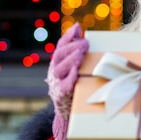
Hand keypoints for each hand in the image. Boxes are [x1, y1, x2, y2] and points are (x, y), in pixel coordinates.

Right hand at [46, 22, 88, 139]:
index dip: (68, 37)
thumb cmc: (76, 85)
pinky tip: (75, 72)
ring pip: (59, 69)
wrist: (69, 112)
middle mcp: (54, 71)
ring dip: (69, 60)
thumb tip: (77, 27)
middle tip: (85, 43)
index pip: (61, 46)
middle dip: (72, 47)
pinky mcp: (60, 96)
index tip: (77, 28)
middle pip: (59, 55)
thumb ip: (77, 48)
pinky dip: (69, 79)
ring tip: (80, 54)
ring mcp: (56, 83)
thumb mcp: (76, 66)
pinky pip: (63, 87)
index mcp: (58, 62)